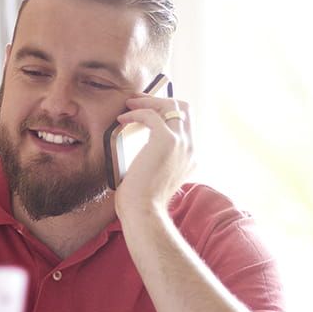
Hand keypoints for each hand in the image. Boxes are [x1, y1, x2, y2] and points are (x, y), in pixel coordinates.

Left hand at [113, 95, 193, 219]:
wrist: (143, 212)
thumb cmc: (141, 200)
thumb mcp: (152, 176)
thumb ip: (154, 160)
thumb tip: (140, 148)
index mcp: (189, 157)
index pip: (185, 122)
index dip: (166, 111)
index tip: (146, 109)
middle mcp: (190, 148)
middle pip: (183, 108)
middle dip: (159, 100)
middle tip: (137, 100)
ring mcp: (182, 143)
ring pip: (172, 105)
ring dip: (148, 101)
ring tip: (128, 103)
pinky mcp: (167, 141)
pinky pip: (152, 114)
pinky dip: (135, 113)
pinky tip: (121, 119)